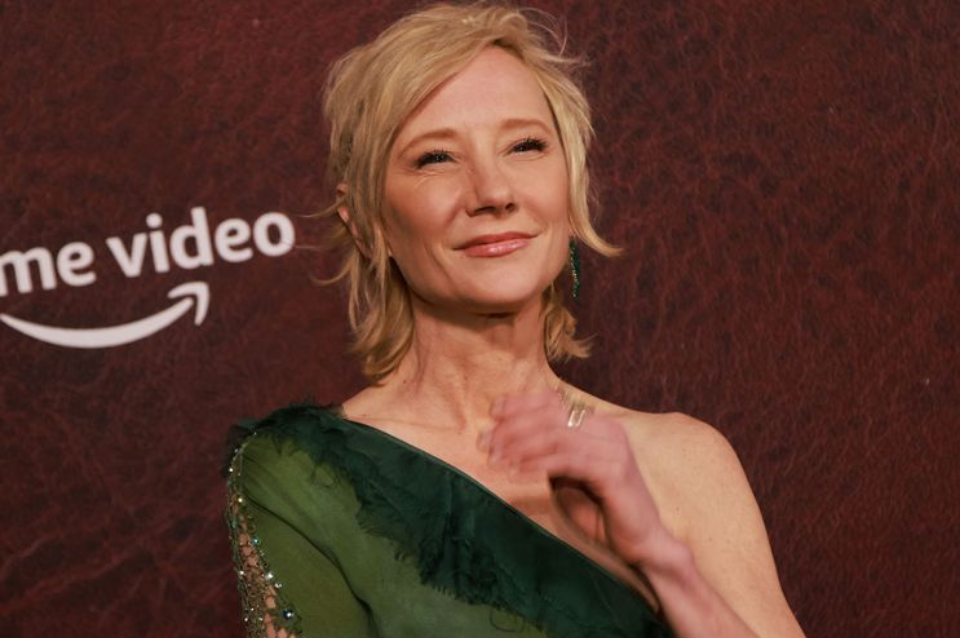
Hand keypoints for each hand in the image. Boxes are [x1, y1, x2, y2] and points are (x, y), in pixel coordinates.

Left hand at [481, 390, 668, 565]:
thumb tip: (510, 436)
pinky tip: (516, 473)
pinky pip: (567, 460)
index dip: (522, 403)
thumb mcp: (566, 476)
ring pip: (556, 435)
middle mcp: (608, 429)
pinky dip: (537, 464)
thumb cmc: (601, 510)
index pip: (555, 402)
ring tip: (495, 459)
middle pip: (551, 415)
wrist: (639, 543)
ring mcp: (613, 448)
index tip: (493, 411)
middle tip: (486, 442)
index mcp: (598, 425)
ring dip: (520, 446)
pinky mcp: (613, 470)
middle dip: (513, 426)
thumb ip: (548, 454)